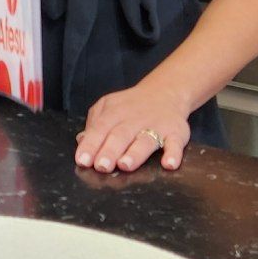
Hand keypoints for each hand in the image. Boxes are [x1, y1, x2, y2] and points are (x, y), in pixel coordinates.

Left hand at [75, 86, 190, 173]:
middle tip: (101, 166)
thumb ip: (95, 124)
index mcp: (115, 112)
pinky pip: (176, 143)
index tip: (82, 160)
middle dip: (110, 151)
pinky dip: (174, 154)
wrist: (166, 92)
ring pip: (146, 140)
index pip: (100, 128)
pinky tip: (169, 164)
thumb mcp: (109, 108)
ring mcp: (157, 125)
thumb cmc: (131, 107)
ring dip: (135, 153)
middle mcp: (135, 119)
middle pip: (121, 135)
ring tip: (125, 165)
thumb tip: (81, 141)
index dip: (91, 144)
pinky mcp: (176, 132)